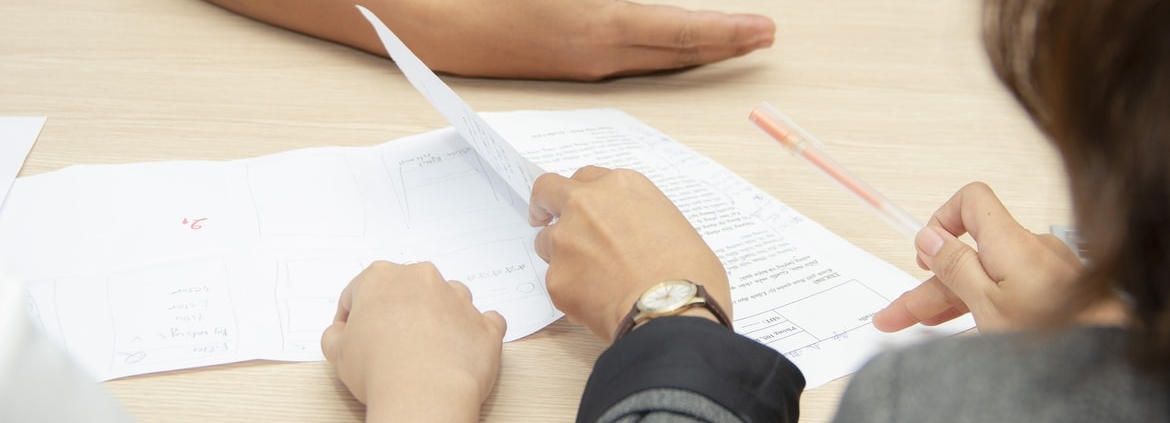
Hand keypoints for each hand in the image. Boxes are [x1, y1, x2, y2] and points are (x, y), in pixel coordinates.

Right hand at [203, 0, 774, 80]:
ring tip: (725, 41)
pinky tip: (665, 48)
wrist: (418, 19)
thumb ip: (601, 0)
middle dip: (720, 44)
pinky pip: (624, 59)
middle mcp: (592, 55)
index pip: (677, 31)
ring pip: (649, 59)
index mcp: (592, 24)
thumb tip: (628, 10)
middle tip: (761, 37)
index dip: (724, 32)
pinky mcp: (560, 62)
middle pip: (672, 53)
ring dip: (689, 49)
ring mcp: (577, 64)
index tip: (764, 31)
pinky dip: (655, 51)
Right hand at [320, 261, 505, 422]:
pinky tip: (461, 350)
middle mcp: (423, 279)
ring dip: (438, 318)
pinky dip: (475, 333)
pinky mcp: (485, 324)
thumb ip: (335, 335)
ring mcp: (459, 300)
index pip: (360, 291)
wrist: (423, 393)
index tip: (353, 335)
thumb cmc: (379, 369)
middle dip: (398, 311)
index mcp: (382, 277)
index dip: (352, 317)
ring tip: (426, 350)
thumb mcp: (336, 352)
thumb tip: (340, 334)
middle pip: (407, 290)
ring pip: (448, 299)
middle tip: (388, 343)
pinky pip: (485, 322)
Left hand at [529, 166, 729, 341]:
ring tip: (591, 279)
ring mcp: (565, 239)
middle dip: (544, 204)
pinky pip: (557, 281)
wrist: (671, 310)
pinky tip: (599, 305)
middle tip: (545, 218)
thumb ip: (639, 220)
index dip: (584, 195)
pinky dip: (571, 292)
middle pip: (548, 190)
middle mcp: (586, 204)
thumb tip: (634, 239)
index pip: (587, 178)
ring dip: (560, 254)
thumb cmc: (688, 272)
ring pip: (546, 241)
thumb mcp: (673, 226)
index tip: (584, 208)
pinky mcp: (556, 277)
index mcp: (621, 186)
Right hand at [872, 182, 1123, 332]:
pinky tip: (964, 323)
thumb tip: (929, 237)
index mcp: (1010, 241)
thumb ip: (955, 267)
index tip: (923, 253)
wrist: (1108, 355)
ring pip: (985, 275)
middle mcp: (1029, 248)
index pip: (971, 200)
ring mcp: (1044, 270)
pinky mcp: (1054, 290)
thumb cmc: (1057, 333)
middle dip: (929, 282)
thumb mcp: (988, 304)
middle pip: (968, 252)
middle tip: (897, 313)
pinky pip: (1007, 287)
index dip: (942, 220)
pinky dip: (982, 302)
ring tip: (920, 324)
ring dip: (950, 298)